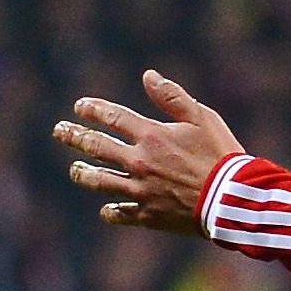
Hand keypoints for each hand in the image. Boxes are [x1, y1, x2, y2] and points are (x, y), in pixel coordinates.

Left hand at [54, 72, 244, 234]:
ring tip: (74, 170)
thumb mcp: (202, 117)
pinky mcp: (148, 215)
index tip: (79, 107)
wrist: (231, 199)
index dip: (93, 110)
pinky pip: (121, 213)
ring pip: (100, 181)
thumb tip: (148, 76)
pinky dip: (112, 211)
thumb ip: (172, 97)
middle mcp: (139, 162)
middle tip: (59, 131)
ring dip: (83, 174)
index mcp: (151, 135)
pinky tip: (106, 209)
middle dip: (74, 137)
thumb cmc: (221, 155)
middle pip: (96, 147)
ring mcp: (140, 190)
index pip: (112, 118)